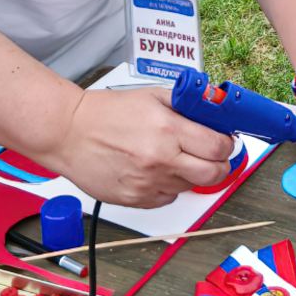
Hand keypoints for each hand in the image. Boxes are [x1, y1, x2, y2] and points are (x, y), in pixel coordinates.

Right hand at [43, 87, 233, 206]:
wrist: (69, 132)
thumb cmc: (106, 113)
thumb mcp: (152, 96)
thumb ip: (186, 105)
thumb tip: (213, 113)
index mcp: (168, 130)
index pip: (218, 147)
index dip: (227, 145)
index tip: (224, 142)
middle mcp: (161, 160)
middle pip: (212, 175)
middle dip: (219, 166)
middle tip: (212, 157)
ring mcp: (148, 184)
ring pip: (189, 188)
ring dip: (189, 174)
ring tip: (172, 157)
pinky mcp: (135, 200)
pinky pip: (166, 198)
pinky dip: (167, 186)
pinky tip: (154, 169)